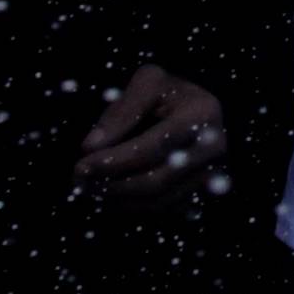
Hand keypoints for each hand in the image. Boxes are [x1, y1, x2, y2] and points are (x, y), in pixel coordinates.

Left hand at [73, 63, 226, 210]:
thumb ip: (120, 111)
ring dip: (116, 200)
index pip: (153, 147)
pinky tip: (107, 195)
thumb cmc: (169, 92)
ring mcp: (211, 176)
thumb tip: (90, 147)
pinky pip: (161, 210)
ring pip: (157, 202)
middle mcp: (214, 150)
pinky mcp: (201, 194)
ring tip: (89, 188)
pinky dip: (130, 207)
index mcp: (203, 114)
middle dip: (112, 185)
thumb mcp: (148, 83)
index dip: (114, 161)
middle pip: (155, 182)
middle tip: (79, 182)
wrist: (199, 110)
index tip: (81, 165)